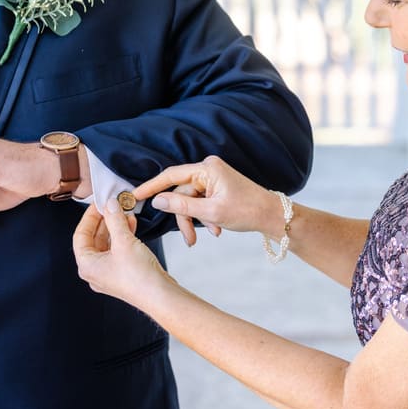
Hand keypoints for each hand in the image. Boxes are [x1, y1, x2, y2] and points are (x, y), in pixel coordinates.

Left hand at [73, 199, 173, 307]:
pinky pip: (118, 250)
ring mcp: (109, 273)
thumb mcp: (124, 242)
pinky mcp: (123, 272)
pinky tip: (131, 225)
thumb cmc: (139, 278)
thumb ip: (114, 220)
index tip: (98, 204)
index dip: (89, 217)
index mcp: (87, 266)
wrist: (160, 296)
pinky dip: (123, 236)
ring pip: (107, 243)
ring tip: (124, 212)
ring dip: (115, 226)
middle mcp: (95, 271)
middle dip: (105, 220)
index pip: (80, 235)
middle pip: (93, 238)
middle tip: (112, 205)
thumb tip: (109, 205)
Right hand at [134, 155, 282, 245]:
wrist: (272, 216)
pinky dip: (205, 217)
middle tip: (189, 240)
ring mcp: (213, 178)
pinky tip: (217, 229)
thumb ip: (181, 206)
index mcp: (207, 168)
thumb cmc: (247, 211)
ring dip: (197, 220)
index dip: (151, 186)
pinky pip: (201, 202)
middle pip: (181, 193)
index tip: (135, 196)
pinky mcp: (217, 188)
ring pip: (191, 201)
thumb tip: (158, 201)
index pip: (171, 175)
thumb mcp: (211, 212)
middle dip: (184, 217)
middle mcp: (208, 169)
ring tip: (210, 234)